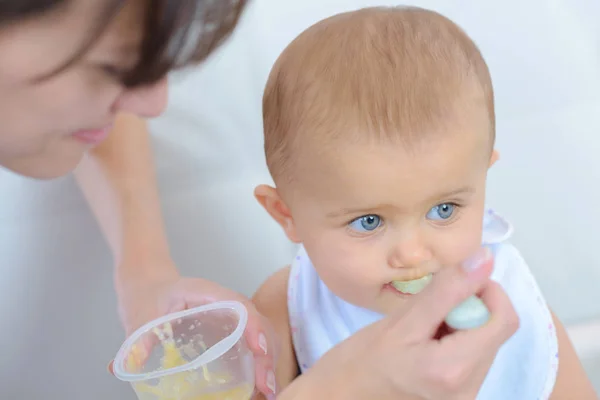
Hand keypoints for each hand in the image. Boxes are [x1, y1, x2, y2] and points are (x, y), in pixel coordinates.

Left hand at [109, 259, 277, 397]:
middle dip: (266, 352)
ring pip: (261, 332)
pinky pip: (252, 341)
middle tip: (265, 385)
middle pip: (256, 321)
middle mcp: (224, 300)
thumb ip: (135, 341)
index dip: (251, 324)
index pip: (236, 303)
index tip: (257, 349)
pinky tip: (260, 385)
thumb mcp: (140, 317)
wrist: (148, 284)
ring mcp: (230, 313)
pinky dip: (260, 362)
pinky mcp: (230, 327)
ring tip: (268, 391)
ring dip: (267, 360)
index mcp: (203, 291)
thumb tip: (119, 368)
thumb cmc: (146, 295)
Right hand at [284, 248, 518, 399]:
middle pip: (494, 331)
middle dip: (469, 308)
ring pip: (483, 342)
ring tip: (423, 327)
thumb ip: (447, 290)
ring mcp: (465, 395)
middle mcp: (469, 389)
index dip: (486, 291)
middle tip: (428, 307)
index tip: (455, 282)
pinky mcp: (458, 394)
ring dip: (460, 323)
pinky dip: (454, 339)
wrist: (342, 395)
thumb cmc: (361, 359)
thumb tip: (484, 258)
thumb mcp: (402, 320)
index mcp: (455, 370)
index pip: (504, 320)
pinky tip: (425, 342)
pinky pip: (471, 356)